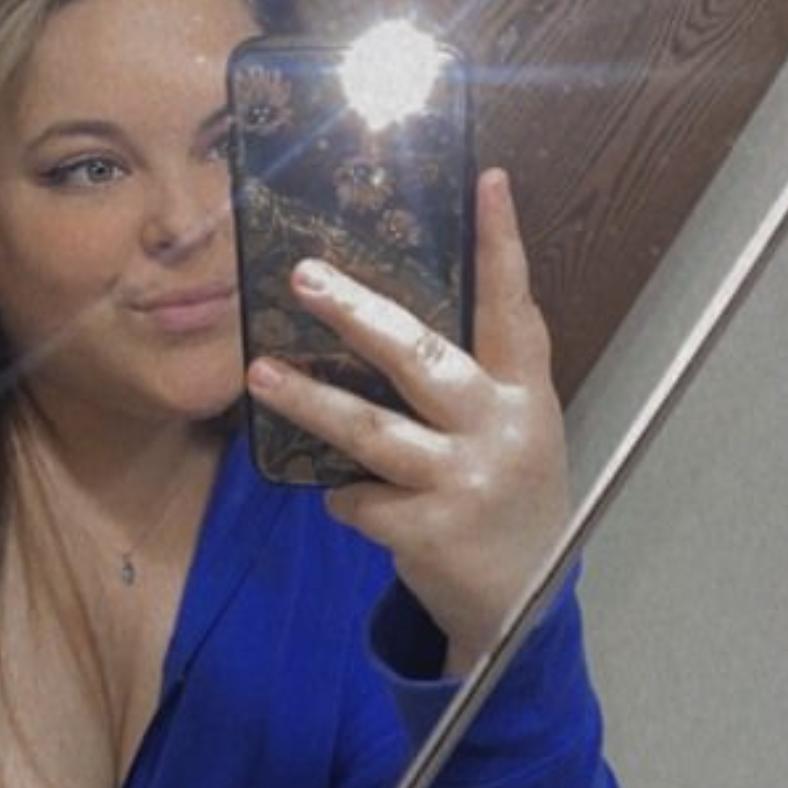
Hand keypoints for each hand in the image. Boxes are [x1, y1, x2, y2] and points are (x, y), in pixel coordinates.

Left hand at [245, 167, 568, 672]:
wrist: (524, 607)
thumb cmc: (507, 499)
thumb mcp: (514, 433)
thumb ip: (474, 384)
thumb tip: (383, 322)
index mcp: (527, 395)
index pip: (515, 307)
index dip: (503, 245)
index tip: (487, 180)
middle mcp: (502, 430)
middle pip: (420, 358)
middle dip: (356, 314)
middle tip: (304, 278)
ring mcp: (466, 481)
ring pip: (369, 429)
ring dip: (308, 401)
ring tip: (260, 373)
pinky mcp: (429, 531)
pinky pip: (357, 498)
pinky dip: (344, 498)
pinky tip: (352, 503)